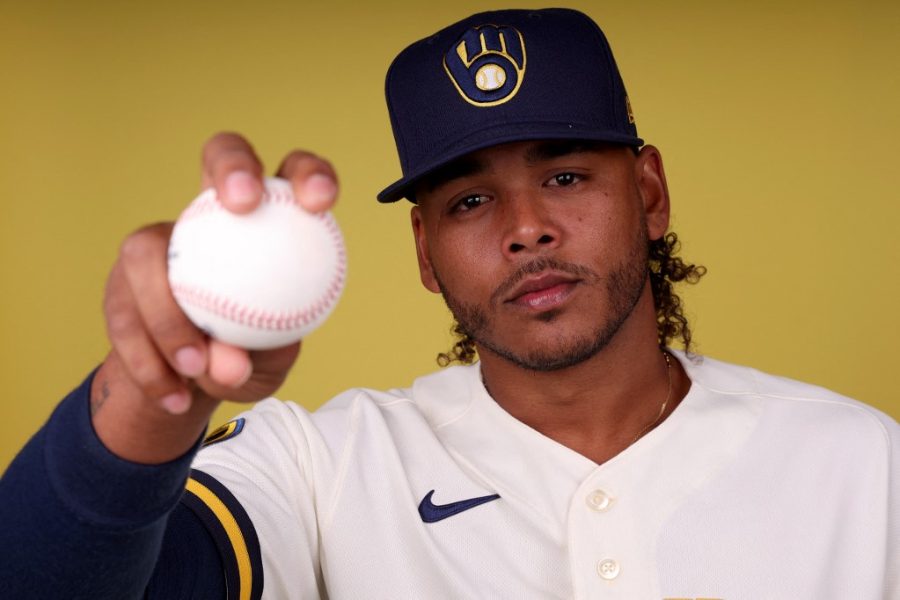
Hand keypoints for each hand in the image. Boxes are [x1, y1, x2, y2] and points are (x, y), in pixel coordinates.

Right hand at [91, 133, 338, 462]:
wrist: (191, 380)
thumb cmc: (247, 357)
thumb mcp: (265, 366)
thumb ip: (257, 358)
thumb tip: (228, 363)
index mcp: (270, 222)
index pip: (294, 175)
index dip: (309, 173)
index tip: (319, 204)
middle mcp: (214, 213)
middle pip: (221, 155)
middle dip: (233, 165)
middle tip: (244, 205)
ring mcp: (164, 238)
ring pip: (149, 249)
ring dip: (168, 313)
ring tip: (196, 366)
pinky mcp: (124, 276)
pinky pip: (124, 310)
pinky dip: (148, 360)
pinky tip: (173, 395)